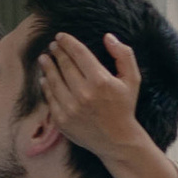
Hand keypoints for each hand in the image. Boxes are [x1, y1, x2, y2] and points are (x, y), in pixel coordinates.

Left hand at [38, 28, 143, 161]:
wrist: (117, 140)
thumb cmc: (124, 107)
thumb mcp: (132, 79)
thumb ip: (123, 55)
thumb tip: (108, 37)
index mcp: (100, 80)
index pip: (79, 53)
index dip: (68, 42)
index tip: (61, 36)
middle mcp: (84, 93)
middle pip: (64, 65)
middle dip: (57, 52)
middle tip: (53, 46)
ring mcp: (71, 107)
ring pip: (53, 80)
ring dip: (47, 66)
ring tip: (44, 58)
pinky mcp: (62, 120)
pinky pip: (50, 97)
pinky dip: (46, 86)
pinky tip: (45, 78)